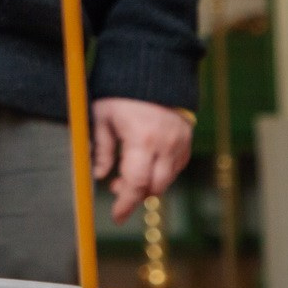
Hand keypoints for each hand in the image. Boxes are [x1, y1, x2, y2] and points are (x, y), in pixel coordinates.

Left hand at [91, 98, 193, 222]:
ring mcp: (181, 142)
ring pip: (167, 179)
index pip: (136, 183)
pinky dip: (161, 173)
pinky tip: (145, 164)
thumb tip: (99, 175)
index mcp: (142, 139)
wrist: (153, 70)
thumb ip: (102, 149)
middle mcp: (166, 144)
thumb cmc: (121, 93)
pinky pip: (176, 167)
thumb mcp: (102, 117)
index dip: (126, 204)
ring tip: (127, 173)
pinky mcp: (187, 140)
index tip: (117, 216)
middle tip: (117, 188)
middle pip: (155, 187)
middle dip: (136, 194)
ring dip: (148, 184)